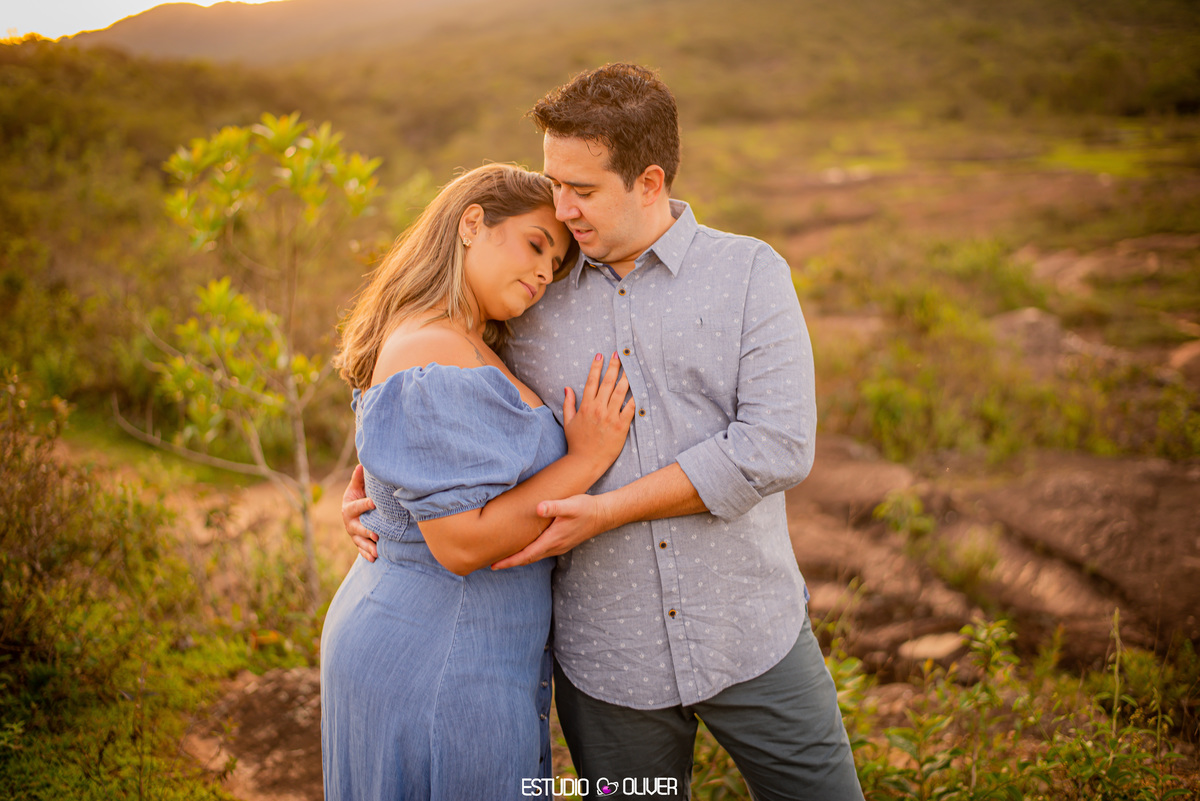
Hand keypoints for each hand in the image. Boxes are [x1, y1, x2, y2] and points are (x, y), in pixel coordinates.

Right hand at [342, 464, 378, 561]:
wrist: (354, 511)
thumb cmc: (358, 496)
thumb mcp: (357, 487)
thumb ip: (359, 478)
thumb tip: (361, 464)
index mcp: (348, 508)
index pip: (356, 506)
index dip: (365, 504)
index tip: (374, 503)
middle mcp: (349, 523)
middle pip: (358, 528)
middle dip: (366, 531)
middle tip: (376, 534)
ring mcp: (353, 534)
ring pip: (359, 542)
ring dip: (368, 547)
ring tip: (377, 551)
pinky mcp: (358, 542)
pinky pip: (362, 550)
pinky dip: (367, 554)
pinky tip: (374, 559)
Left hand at [491, 493, 611, 568]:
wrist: (603, 515)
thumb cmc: (585, 508)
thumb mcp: (570, 505)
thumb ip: (554, 507)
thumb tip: (539, 508)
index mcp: (553, 540)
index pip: (526, 555)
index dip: (510, 561)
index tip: (494, 565)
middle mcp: (555, 547)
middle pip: (528, 559)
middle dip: (510, 562)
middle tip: (491, 565)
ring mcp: (559, 547)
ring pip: (534, 557)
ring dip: (519, 559)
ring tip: (504, 558)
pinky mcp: (561, 543)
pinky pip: (541, 553)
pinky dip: (529, 554)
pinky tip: (524, 549)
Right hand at [562, 352, 634, 473]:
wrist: (585, 462)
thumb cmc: (576, 443)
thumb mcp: (568, 421)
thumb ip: (568, 403)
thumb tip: (567, 388)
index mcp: (586, 406)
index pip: (592, 381)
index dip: (596, 367)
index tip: (601, 355)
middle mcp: (598, 409)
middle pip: (608, 382)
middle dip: (614, 366)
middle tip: (619, 354)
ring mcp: (610, 417)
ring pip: (621, 392)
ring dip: (626, 378)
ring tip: (631, 368)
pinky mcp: (621, 426)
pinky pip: (630, 409)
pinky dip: (634, 398)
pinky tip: (639, 389)